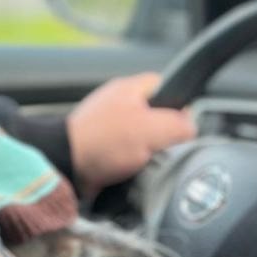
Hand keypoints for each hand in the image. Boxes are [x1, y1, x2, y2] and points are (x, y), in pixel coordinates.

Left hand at [67, 72, 195, 196]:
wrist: (65, 164)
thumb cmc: (101, 142)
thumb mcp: (152, 130)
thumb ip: (179, 125)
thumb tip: (191, 128)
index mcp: (129, 88)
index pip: (167, 86)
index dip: (180, 105)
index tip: (183, 124)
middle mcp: (117, 101)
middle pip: (156, 114)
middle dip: (163, 134)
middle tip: (161, 147)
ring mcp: (107, 122)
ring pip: (142, 135)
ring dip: (146, 151)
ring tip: (141, 161)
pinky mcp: (100, 143)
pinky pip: (126, 151)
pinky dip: (130, 161)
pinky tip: (128, 170)